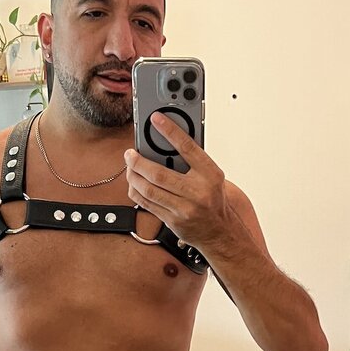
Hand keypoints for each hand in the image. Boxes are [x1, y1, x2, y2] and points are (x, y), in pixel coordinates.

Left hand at [125, 112, 231, 253]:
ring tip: (130, 167)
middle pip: (159, 174)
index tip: (155, 118)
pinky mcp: (173, 221)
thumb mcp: (211, 176)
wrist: (219, 231)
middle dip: (139, 162)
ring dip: (134, 176)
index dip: (170, 131)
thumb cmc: (214, 199)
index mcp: (210, 175)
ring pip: (149, 190)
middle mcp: (197, 192)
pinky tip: (134, 183)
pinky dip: (136, 191)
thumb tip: (167, 141)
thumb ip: (192, 161)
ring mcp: (184, 209)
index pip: (188, 148)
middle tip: (130, 154)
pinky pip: (148, 204)